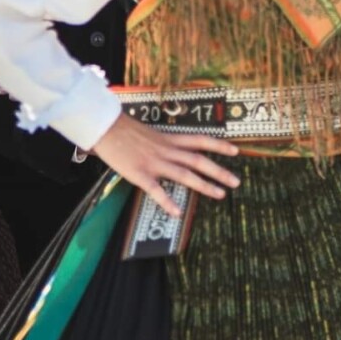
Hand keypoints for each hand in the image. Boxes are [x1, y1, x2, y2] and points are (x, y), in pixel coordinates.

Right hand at [91, 113, 240, 217]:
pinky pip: (156, 190)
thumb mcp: (149, 133)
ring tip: (220, 195)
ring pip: (185, 175)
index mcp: (169, 139)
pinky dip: (167, 202)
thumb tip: (172, 149)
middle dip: (219, 172)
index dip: (219, 146)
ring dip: (204, 186)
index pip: (200, 140)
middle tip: (236, 182)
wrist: (104, 127)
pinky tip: (177, 212)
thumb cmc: (123, 129)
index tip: (236, 151)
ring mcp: (154, 163)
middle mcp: (166, 150)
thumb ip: (162, 142)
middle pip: (198, 160)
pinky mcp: (140, 174)